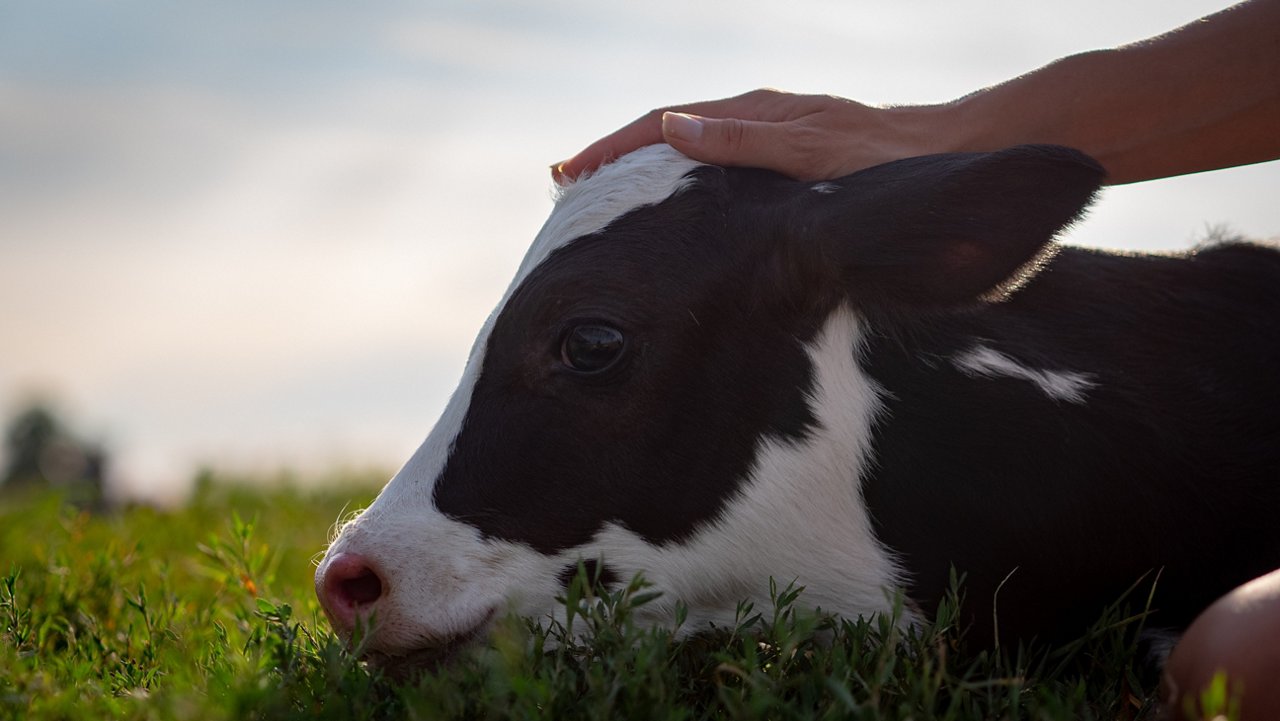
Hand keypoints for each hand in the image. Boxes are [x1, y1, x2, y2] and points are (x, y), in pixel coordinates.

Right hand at [553, 89, 944, 182]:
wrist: (952, 153)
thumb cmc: (890, 160)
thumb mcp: (813, 153)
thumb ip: (744, 142)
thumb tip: (671, 128)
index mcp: (755, 113)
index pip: (661, 124)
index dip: (610, 149)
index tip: (566, 173)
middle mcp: (757, 117)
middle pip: (665, 129)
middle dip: (612, 154)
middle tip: (564, 184)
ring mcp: (770, 132)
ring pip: (687, 144)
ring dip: (640, 165)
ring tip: (599, 192)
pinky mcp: (785, 152)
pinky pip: (714, 158)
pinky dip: (677, 174)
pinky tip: (669, 197)